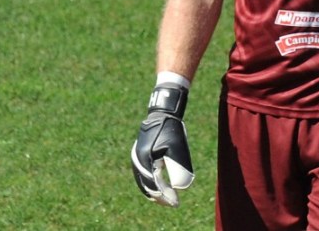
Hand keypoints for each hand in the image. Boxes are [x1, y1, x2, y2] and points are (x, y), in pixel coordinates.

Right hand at [130, 84, 194, 206]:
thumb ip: (178, 167)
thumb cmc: (170, 129)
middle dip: (160, 196)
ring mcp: (137, 158)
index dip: (165, 196)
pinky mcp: (140, 155)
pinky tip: (160, 187)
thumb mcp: (176, 148)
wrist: (162, 114)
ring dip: (156, 191)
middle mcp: (137, 161)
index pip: (153, 185)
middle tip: (173, 203)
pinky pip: (144, 175)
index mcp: (144, 160)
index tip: (176, 202)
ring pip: (144, 181)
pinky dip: (152, 183)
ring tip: (167, 199)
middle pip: (147, 186)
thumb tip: (181, 187)